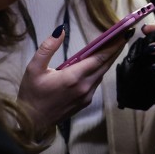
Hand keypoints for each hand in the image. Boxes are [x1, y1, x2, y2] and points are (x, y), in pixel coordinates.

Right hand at [16, 23, 131, 132]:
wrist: (31, 122)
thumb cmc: (31, 94)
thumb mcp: (34, 68)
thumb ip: (48, 48)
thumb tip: (61, 30)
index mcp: (73, 77)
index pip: (99, 58)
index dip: (112, 45)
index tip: (122, 34)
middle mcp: (84, 87)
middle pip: (105, 65)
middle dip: (115, 50)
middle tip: (123, 36)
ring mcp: (86, 96)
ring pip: (101, 74)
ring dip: (108, 60)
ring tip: (112, 46)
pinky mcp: (85, 102)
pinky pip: (96, 83)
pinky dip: (99, 71)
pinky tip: (98, 63)